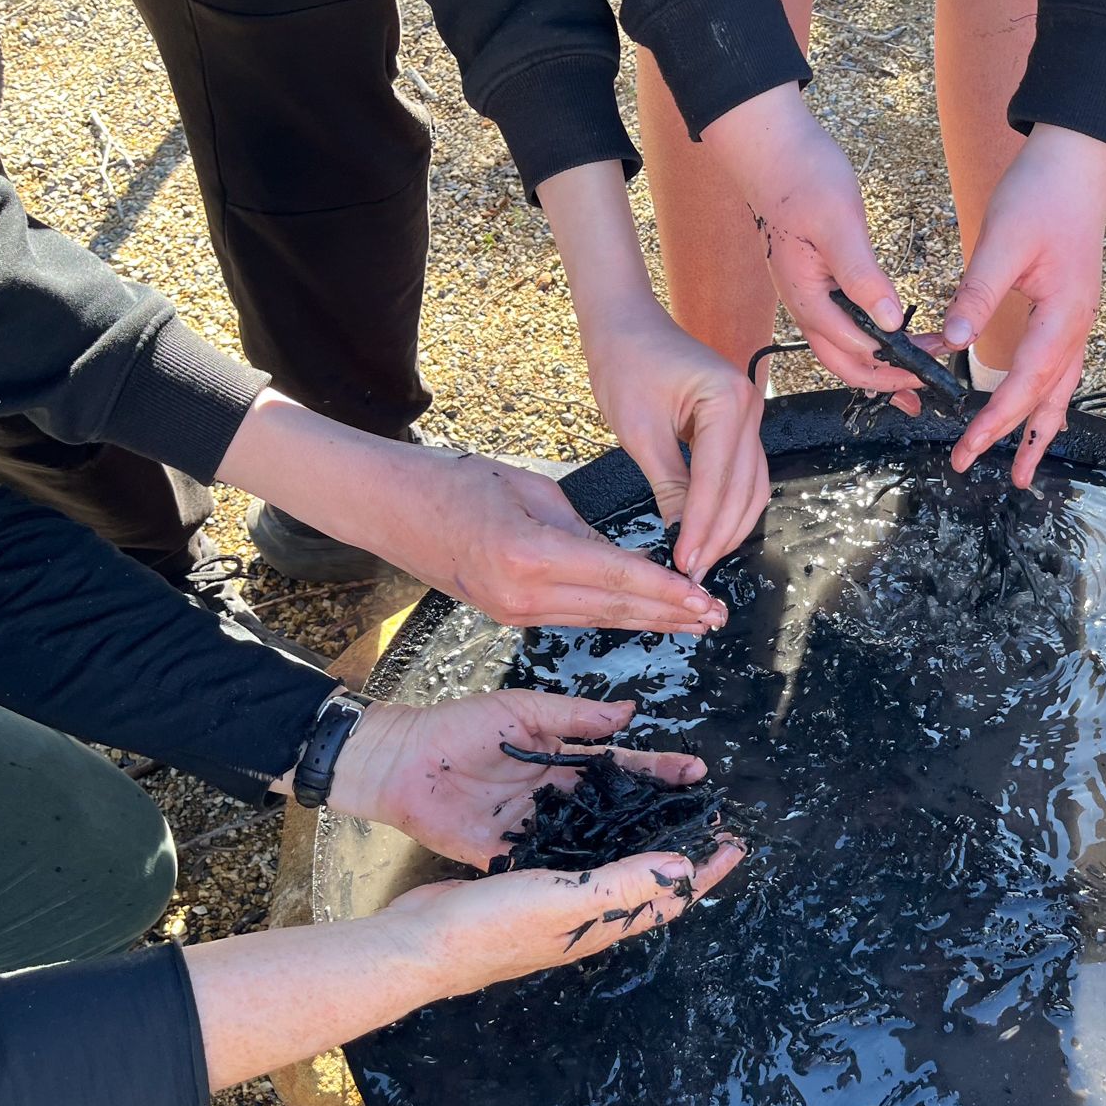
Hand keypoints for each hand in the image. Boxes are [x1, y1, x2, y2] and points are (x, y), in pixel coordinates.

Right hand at [215, 391, 725, 633]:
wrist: (390, 510)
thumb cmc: (458, 482)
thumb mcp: (529, 489)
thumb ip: (580, 529)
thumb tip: (624, 559)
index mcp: (530, 554)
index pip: (616, 576)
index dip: (666, 590)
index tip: (704, 597)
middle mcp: (523, 594)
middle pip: (614, 609)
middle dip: (670, 615)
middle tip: (715, 618)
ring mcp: (514, 612)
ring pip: (597, 619)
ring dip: (649, 621)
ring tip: (693, 623)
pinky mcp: (508, 617)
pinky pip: (573, 618)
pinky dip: (614, 616)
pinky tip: (645, 617)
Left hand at [319, 690, 711, 869]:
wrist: (399, 761)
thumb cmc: (457, 727)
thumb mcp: (522, 710)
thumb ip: (575, 717)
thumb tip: (629, 713)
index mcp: (564, 759)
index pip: (623, 765)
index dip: (659, 769)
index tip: (697, 772)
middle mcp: (558, 797)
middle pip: (617, 808)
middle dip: (659, 814)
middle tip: (702, 823)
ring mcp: (537, 827)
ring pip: (591, 841)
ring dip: (628, 850)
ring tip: (673, 859)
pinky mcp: (509, 854)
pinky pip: (550, 866)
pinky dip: (577, 877)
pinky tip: (611, 887)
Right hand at [385, 839, 743, 995]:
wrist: (420, 945)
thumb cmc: (492, 927)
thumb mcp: (566, 901)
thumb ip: (625, 885)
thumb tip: (682, 867)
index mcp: (604, 923)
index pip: (671, 898)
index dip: (707, 873)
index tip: (737, 844)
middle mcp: (587, 920)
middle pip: (649, 888)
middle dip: (682, 858)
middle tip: (705, 823)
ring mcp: (557, 909)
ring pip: (616, 877)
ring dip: (643, 850)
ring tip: (660, 816)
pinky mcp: (528, 893)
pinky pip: (580, 866)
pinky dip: (599, 845)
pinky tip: (592, 826)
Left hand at [583, 299, 769, 582]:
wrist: (624, 322)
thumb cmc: (624, 362)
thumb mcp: (640, 430)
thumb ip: (669, 485)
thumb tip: (684, 537)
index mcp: (728, 400)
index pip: (719, 480)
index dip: (702, 527)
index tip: (685, 564)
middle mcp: (751, 406)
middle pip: (745, 489)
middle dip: (720, 536)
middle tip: (692, 574)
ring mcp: (750, 416)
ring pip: (752, 488)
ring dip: (729, 528)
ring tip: (700, 560)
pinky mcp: (738, 425)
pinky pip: (743, 476)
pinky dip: (728, 507)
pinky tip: (707, 533)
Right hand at [703, 85, 922, 407]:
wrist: (771, 151)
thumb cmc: (803, 179)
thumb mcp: (840, 225)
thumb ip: (862, 277)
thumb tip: (890, 322)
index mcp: (809, 299)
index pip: (856, 350)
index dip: (895, 364)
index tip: (931, 366)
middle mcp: (805, 308)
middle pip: (845, 365)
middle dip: (886, 380)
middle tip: (926, 386)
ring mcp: (808, 298)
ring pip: (842, 351)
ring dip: (878, 368)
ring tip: (913, 380)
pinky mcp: (815, 285)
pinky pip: (841, 329)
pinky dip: (868, 345)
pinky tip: (888, 343)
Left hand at [940, 127, 1105, 485]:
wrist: (1077, 163)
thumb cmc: (1041, 195)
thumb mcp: (1003, 240)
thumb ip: (978, 293)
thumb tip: (953, 343)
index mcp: (1063, 315)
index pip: (1025, 383)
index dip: (995, 421)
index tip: (968, 447)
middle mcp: (1076, 326)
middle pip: (1051, 398)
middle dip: (1025, 440)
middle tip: (1009, 480)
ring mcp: (1076, 321)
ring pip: (1061, 389)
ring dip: (1041, 428)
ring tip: (1026, 466)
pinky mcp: (1067, 312)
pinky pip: (1058, 368)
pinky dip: (1043, 397)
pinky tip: (1032, 412)